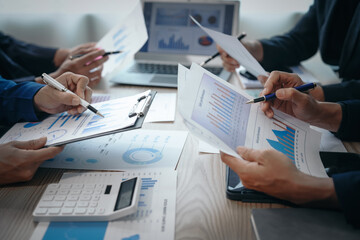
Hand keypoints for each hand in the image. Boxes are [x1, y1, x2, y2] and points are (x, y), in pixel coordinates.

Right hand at [0, 137, 63, 184]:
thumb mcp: (13, 145)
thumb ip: (31, 143)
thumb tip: (44, 140)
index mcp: (27, 159)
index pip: (50, 153)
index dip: (58, 148)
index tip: (62, 144)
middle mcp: (29, 169)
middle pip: (44, 157)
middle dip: (43, 150)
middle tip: (38, 144)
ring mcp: (27, 175)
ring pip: (39, 162)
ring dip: (36, 156)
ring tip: (22, 153)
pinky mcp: (25, 179)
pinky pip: (34, 168)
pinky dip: (32, 162)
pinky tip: (21, 159)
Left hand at [34, 72, 91, 114]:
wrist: (42, 103)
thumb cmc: (46, 95)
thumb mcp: (54, 96)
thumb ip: (66, 98)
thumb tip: (78, 101)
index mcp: (70, 78)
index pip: (82, 80)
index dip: (83, 89)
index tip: (80, 98)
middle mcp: (75, 85)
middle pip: (87, 91)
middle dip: (85, 101)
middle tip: (79, 109)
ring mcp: (77, 93)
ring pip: (87, 99)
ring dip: (82, 107)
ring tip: (72, 111)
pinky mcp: (77, 101)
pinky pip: (83, 106)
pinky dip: (79, 110)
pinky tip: (71, 112)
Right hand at [52, 44, 108, 86]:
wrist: (61, 77)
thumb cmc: (68, 64)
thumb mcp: (72, 55)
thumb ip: (84, 51)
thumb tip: (97, 48)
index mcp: (76, 63)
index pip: (90, 56)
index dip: (98, 53)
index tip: (103, 50)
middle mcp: (80, 71)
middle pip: (96, 64)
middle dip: (103, 59)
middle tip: (107, 56)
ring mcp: (83, 79)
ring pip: (98, 72)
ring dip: (102, 67)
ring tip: (102, 64)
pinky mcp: (86, 84)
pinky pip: (97, 80)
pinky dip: (100, 75)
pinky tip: (99, 72)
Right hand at [217, 40, 263, 71]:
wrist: (250, 51)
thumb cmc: (247, 46)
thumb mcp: (245, 44)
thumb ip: (241, 44)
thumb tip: (238, 46)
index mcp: (227, 44)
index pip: (219, 46)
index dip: (221, 50)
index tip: (226, 53)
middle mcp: (224, 51)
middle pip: (222, 57)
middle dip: (229, 60)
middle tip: (236, 62)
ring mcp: (226, 58)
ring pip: (224, 63)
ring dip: (231, 66)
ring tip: (238, 65)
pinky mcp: (228, 64)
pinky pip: (226, 68)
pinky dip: (230, 69)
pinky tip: (234, 69)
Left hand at [220, 147, 337, 205]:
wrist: (298, 188)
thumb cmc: (284, 172)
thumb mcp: (266, 155)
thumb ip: (250, 152)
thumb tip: (240, 150)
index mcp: (244, 171)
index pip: (227, 159)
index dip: (224, 149)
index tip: (223, 141)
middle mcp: (245, 179)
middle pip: (236, 162)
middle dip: (238, 152)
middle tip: (244, 141)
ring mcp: (252, 184)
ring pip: (245, 167)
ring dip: (249, 158)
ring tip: (258, 149)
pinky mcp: (259, 185)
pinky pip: (253, 172)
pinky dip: (255, 164)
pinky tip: (264, 159)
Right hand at [259, 71, 340, 130]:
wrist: (312, 116)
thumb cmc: (311, 106)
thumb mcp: (304, 100)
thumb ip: (292, 94)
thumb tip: (278, 92)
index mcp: (291, 80)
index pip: (276, 75)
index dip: (269, 82)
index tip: (266, 92)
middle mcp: (283, 85)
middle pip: (268, 85)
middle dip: (264, 94)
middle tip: (264, 103)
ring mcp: (279, 94)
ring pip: (265, 95)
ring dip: (264, 103)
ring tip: (267, 111)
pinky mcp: (276, 102)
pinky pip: (267, 103)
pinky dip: (266, 109)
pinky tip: (270, 114)